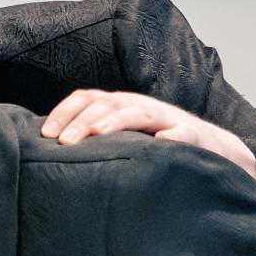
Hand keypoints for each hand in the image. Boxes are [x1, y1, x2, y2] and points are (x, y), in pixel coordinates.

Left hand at [41, 90, 255, 181]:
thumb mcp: (121, 140)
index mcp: (119, 106)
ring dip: (117, 121)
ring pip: (139, 113)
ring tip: (97, 133)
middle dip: (83, 121)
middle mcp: (139, 106)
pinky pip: (182, 133)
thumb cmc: (154, 148)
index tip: (45, 134)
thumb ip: (92, 142)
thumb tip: (48, 156)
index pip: (86, 99)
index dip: (64, 112)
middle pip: (107, 104)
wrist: (210, 151)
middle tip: (65, 142)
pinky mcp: (191, 134)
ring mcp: (166, 118)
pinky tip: (162, 143)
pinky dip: (173, 136)